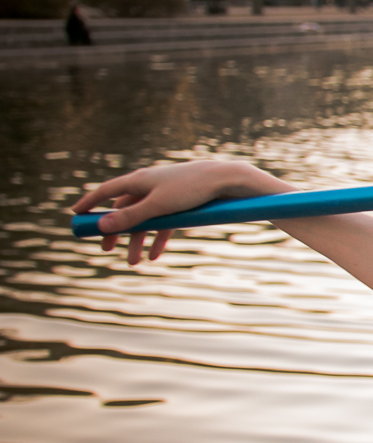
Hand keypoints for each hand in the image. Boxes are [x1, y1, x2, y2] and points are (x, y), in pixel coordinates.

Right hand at [70, 160, 290, 265]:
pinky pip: (164, 222)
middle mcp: (150, 184)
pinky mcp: (181, 203)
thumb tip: (102, 226)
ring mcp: (165, 194)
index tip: (75, 214)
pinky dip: (158, 238)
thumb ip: (131, 216)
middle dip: (115, 231)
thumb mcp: (158, 205)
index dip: (89, 203)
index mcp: (139, 180)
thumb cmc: (192, 188)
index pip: (106, 191)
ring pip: (145, 220)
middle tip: (105, 249)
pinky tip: (155, 255)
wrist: (227, 180)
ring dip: (138, 241)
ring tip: (134, 262)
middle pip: (124, 209)